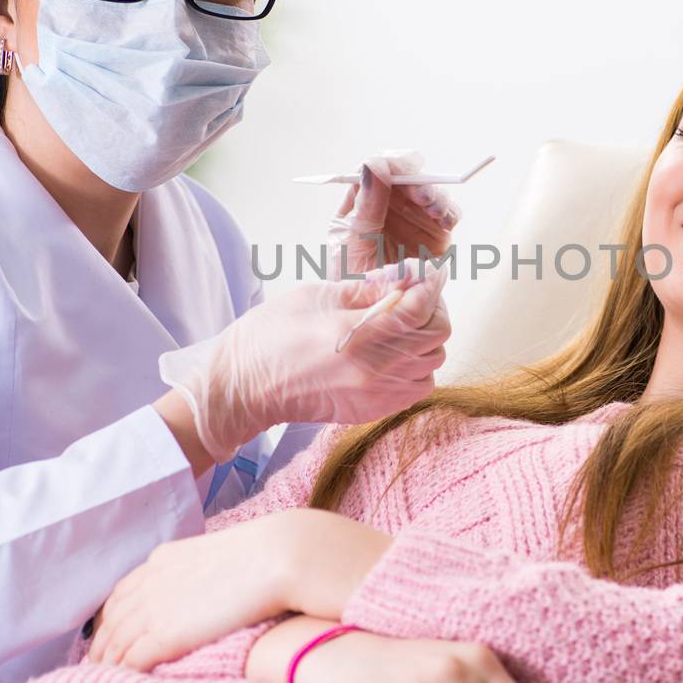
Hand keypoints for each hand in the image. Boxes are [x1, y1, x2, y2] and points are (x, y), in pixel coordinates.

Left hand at [87, 516, 289, 670]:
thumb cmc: (263, 553)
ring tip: (102, 681)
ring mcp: (155, 608)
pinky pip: (132, 660)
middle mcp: (151, 581)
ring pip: (116, 643)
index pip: (122, 592)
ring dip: (106, 664)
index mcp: (163, 559)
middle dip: (100, 644)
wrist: (276, 556)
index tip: (106, 633)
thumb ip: (198, 570)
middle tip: (95, 665)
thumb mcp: (217, 554)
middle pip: (112, 620)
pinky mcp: (166, 635)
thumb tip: (204, 586)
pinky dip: (123, 673)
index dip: (110, 616)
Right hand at [157, 260, 450, 460]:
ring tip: (402, 325)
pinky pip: (419, 387)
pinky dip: (417, 367)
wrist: (245, 387)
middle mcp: (374, 368)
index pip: (420, 307)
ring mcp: (377, 393)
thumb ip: (366, 289)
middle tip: (413, 295)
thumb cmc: (271, 335)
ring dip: (425, 339)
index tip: (425, 273)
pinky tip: (394, 353)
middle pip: (436, 335)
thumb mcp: (317, 295)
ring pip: (433, 363)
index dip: (429, 285)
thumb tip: (402, 277)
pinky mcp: (374, 410)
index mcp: (357, 335)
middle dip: (432, 308)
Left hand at [327, 149, 459, 278]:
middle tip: (422, 195)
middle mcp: (390, 205)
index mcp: (361, 202)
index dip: (388, 162)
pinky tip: (446, 221)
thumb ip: (366, 206)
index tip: (397, 166)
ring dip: (436, 196)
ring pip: (430, 193)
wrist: (377, 313)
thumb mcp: (353, 242)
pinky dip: (450, 214)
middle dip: (417, 181)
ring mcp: (414, 217)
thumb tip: (373, 164)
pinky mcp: (435, 233)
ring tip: (434, 210)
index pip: (374, 170)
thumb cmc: (353, 281)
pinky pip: (447, 215)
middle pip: (407, 177)